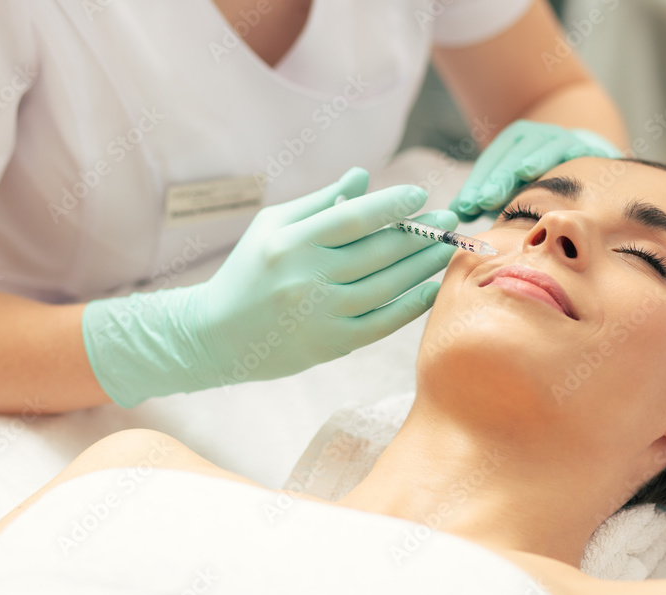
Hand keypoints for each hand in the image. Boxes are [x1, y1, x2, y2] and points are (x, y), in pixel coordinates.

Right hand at [82, 167, 457, 406]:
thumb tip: (363, 178)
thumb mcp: (271, 227)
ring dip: (423, 266)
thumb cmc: (247, 272)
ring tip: (446, 249)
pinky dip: (411, 305)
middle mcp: (307, 277)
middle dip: (421, 232)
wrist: (216, 335)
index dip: (392, 205)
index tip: (420, 195)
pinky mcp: (331, 344)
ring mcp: (320, 314)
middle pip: (379, 251)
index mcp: (291, 242)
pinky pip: (382, 322)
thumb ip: (319, 202)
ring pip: (387, 286)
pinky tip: (431, 289)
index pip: (354, 218)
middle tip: (450, 220)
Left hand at [449, 120, 621, 220]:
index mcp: (513, 143)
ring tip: (517, 177)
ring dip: (526, 164)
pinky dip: (559, 158)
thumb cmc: (542, 179)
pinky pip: (569, 151)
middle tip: (481, 202)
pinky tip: (546, 171)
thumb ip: (483, 199)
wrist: (586, 159)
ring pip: (539, 149)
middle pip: (510, 156)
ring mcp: (558, 138)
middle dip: (496, 179)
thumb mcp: (510, 187)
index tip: (465, 206)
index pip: (490, 162)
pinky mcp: (581, 146)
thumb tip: (456, 213)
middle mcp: (534, 136)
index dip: (476, 184)